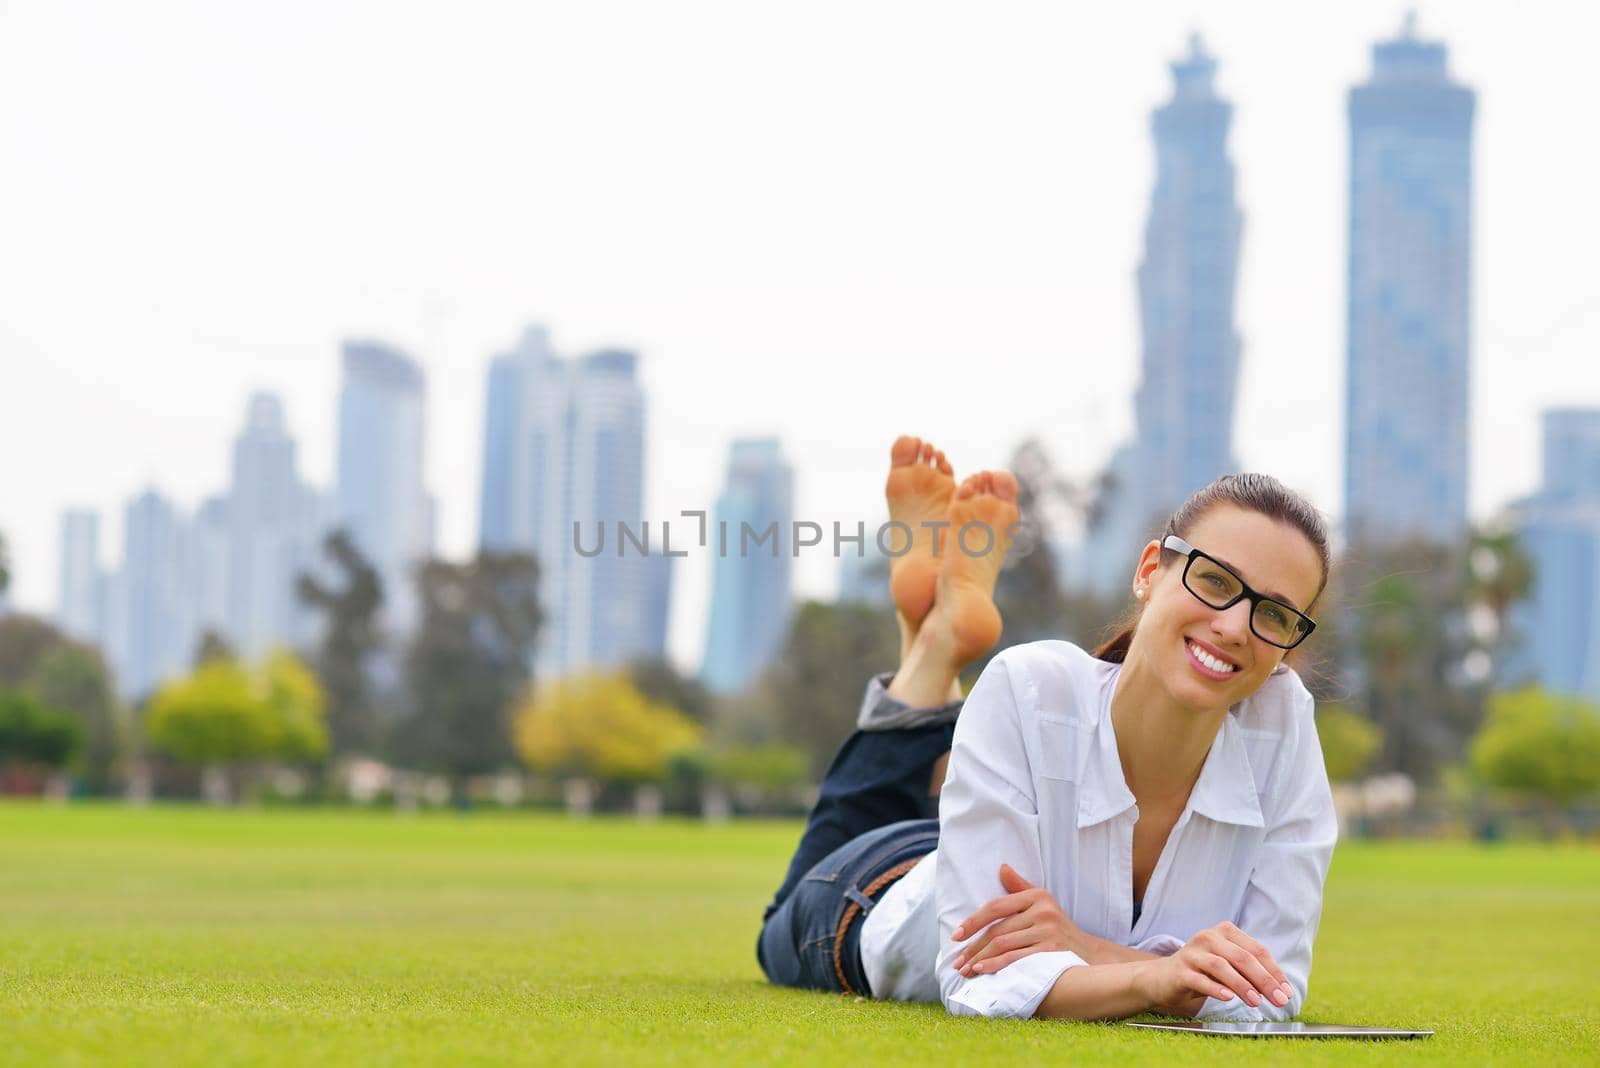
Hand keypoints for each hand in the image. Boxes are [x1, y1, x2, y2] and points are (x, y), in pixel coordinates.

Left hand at [950, 864, 1083, 976]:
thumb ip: (1020, 888)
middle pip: (997, 930)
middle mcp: (1043, 910)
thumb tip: (1002, 867)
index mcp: (1037, 895)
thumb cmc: (1058, 929)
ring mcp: (1048, 930)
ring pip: (1003, 945)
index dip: (973, 921)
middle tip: (957, 962)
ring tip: (966, 970)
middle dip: (973, 948)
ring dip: (980, 959)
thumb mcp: (1042, 904)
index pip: (996, 907)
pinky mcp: (1052, 951)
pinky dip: (996, 965)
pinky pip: (1016, 958)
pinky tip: (982, 971)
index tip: (956, 936)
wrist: (1091, 955)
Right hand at [1135, 922, 1293, 1014]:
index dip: (1274, 972)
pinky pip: (1200, 979)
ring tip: (1256, 1001)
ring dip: (1242, 985)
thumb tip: (1280, 989)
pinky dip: (1215, 988)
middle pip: (1242, 957)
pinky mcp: (1179, 970)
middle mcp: (1208, 937)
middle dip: (1264, 980)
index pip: (1256, 950)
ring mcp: (1192, 953)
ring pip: (1221, 967)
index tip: (1286, 992)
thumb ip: (1249, 971)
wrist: (1163, 978)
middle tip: (1278, 1000)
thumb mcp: (1229, 966)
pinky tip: (1228, 998)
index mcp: (1225, 932)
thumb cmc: (1203, 972)